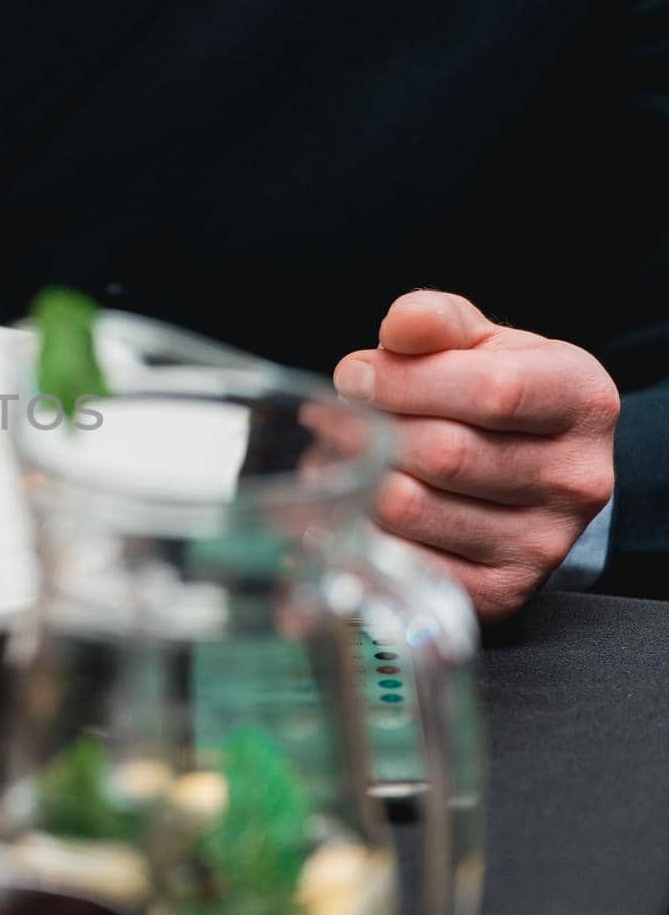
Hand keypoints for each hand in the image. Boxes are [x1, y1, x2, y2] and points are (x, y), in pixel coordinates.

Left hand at [333, 290, 617, 618]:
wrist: (527, 469)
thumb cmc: (496, 394)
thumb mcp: (479, 343)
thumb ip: (437, 322)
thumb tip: (401, 326)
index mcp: (581, 401)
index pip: (491, 390)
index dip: (405, 381)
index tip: (355, 376)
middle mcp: (576, 478)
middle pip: (443, 453)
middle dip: (368, 430)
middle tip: (333, 418)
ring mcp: (541, 544)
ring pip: (411, 508)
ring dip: (353, 479)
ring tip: (339, 456)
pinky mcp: (500, 592)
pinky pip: (402, 560)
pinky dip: (360, 529)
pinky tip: (351, 504)